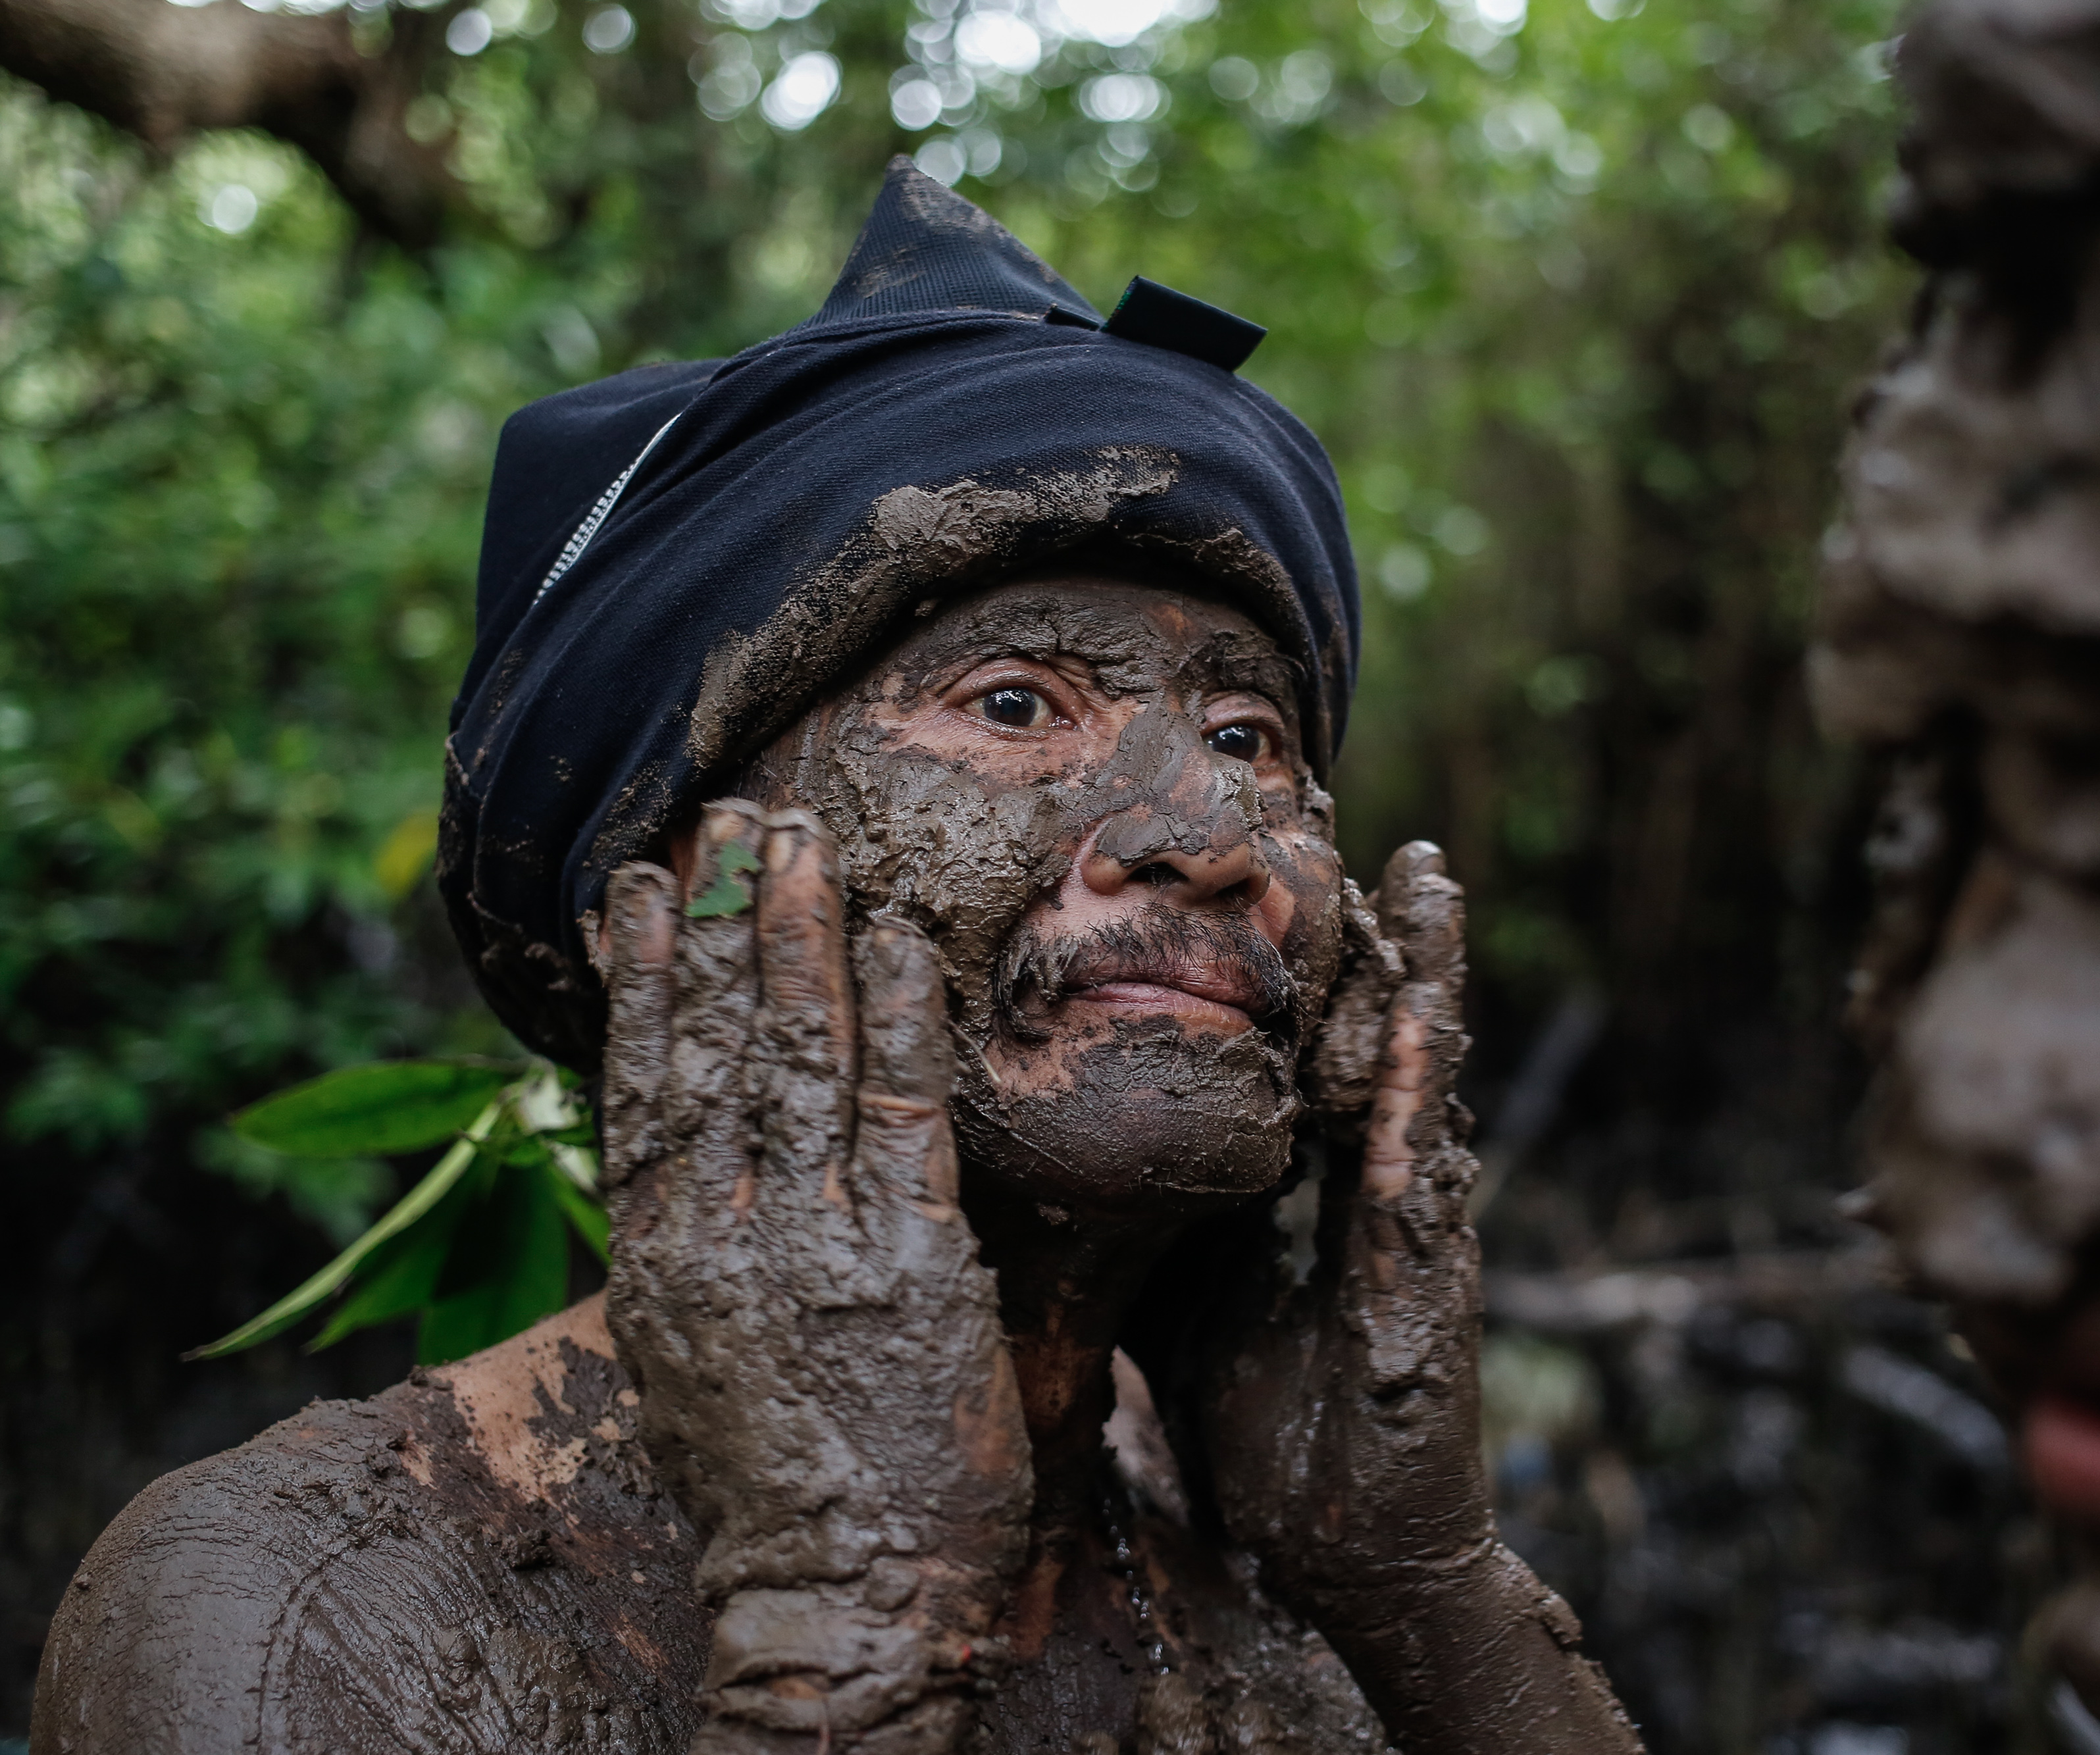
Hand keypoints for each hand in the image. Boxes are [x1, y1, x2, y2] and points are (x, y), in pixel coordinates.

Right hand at [599, 800, 1030, 1752]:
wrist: (844, 1604)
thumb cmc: (778, 1495)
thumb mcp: (697, 1369)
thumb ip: (695, 1262)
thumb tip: (688, 1178)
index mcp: (660, 1266)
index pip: (642, 1089)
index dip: (645, 981)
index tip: (645, 888)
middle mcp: (721, 1241)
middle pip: (717, 1051)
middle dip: (726, 925)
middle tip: (734, 817)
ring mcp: (814, 1247)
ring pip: (798, 1061)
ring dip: (801, 941)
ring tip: (801, 842)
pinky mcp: (910, 1266)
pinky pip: (901, 1116)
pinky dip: (897, 1022)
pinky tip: (897, 944)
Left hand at [1208, 841, 1487, 1596]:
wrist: (1346, 1559)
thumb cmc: (1271, 1437)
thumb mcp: (1191, 1305)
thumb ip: (1171, 1226)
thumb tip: (1095, 1158)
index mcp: (1318, 1194)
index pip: (1308, 1051)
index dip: (1300, 963)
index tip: (1278, 864)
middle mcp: (1373, 1192)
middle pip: (1374, 1038)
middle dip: (1377, 935)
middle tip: (1365, 825)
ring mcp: (1411, 1229)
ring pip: (1420, 1076)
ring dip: (1428, 974)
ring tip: (1427, 874)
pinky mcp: (1428, 1280)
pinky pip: (1419, 1166)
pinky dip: (1417, 1087)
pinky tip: (1421, 1017)